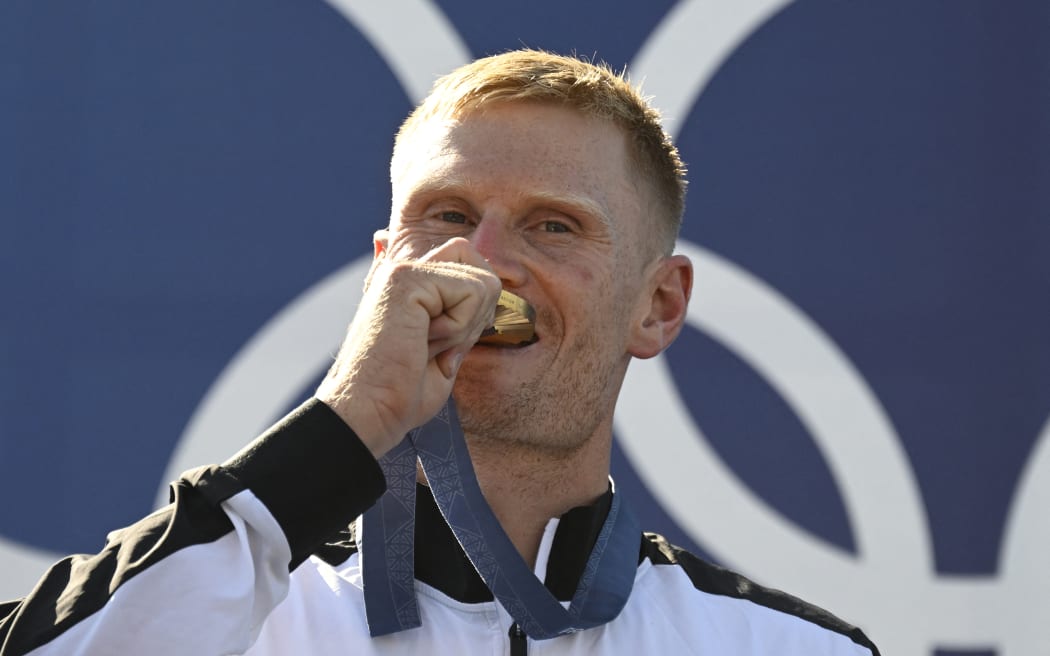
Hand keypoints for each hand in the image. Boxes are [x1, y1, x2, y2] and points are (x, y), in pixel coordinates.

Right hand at [316, 238, 500, 457]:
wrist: (368, 413)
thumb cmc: (401, 392)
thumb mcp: (443, 345)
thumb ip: (459, 310)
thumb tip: (482, 279)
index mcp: (409, 283)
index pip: (467, 260)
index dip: (475, 306)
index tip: (445, 344)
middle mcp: (403, 269)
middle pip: (477, 260)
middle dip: (478, 311)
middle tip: (441, 344)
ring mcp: (403, 270)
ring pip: (482, 281)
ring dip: (465, 326)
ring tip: (427, 345)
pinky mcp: (406, 278)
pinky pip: (472, 293)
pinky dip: (458, 329)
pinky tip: (423, 342)